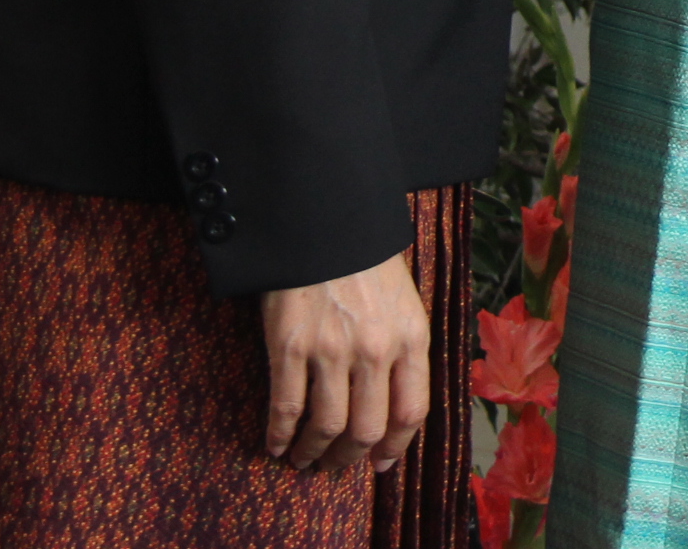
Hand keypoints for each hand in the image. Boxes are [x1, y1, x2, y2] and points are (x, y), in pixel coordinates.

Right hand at [262, 249, 428, 472]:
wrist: (325, 223)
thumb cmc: (366, 264)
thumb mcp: (404, 305)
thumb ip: (404, 353)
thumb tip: (394, 411)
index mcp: (411, 338)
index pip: (412, 412)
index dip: (396, 446)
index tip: (380, 463)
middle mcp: (375, 350)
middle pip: (368, 428)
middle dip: (350, 457)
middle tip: (335, 465)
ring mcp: (331, 350)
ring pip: (327, 426)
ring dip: (314, 453)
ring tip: (305, 460)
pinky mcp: (289, 346)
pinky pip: (285, 407)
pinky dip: (279, 434)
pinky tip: (276, 445)